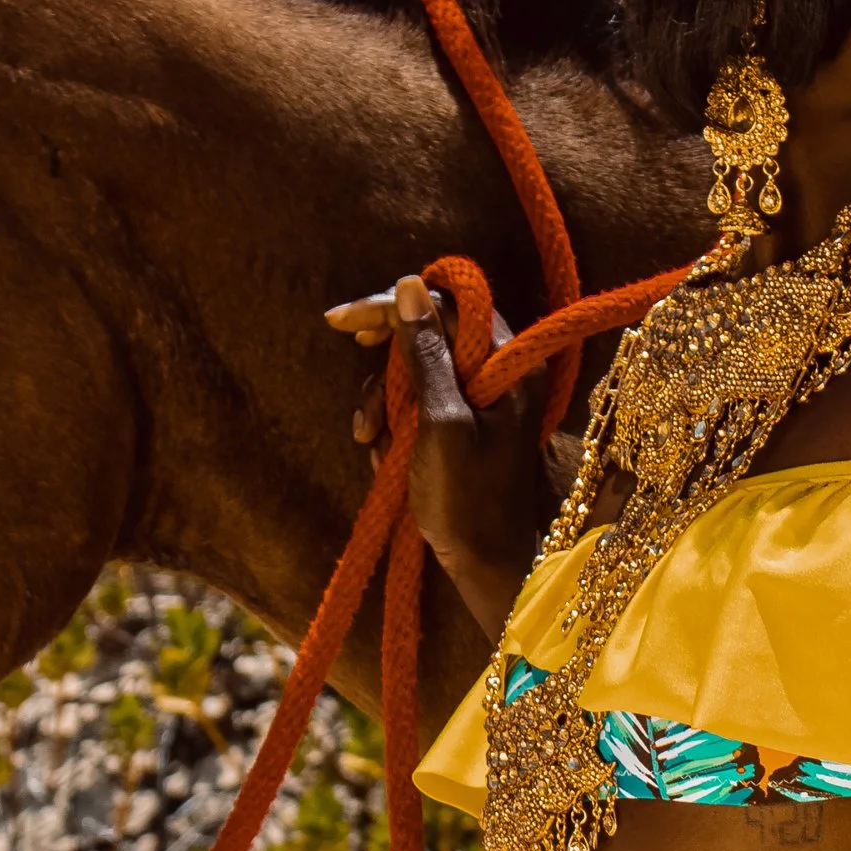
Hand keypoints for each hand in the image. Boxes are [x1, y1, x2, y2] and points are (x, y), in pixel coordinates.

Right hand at [323, 275, 547, 630]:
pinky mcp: (462, 424)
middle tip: (367, 417)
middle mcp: (498, 371)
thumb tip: (409, 286)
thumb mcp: (440, 422)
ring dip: (384, 407)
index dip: (391, 308)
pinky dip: (394, 428)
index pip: (446, 304)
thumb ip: (426, 353)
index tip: (342, 325)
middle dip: (386, 375)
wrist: (485, 565)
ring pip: (413, 373)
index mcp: (507, 362)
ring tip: (374, 446)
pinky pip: (417, 405)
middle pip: (425, 337)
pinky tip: (387, 459)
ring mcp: (479, 399)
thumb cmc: (467, 499)